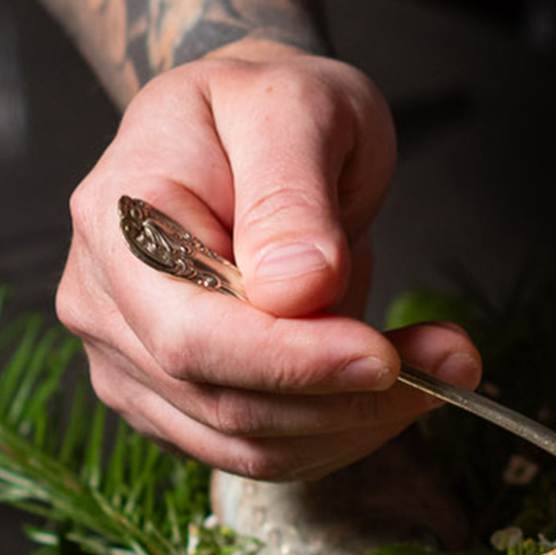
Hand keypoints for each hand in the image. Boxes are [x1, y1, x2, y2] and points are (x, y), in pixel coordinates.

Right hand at [55, 42, 480, 479]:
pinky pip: (260, 449)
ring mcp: (130, 358)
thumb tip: (296, 289)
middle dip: (347, 399)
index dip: (291, 363)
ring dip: (358, 423)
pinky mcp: (174, 398)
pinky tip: (398, 386)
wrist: (255, 127)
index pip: (190, 334)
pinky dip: (341, 432)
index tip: (384, 357)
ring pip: (246, 443)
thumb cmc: (271, 105)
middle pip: (221, 402)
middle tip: (452, 361)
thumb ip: (290, 194)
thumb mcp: (297, 109)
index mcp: (117, 220)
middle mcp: (103, 300)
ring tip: (443, 364)